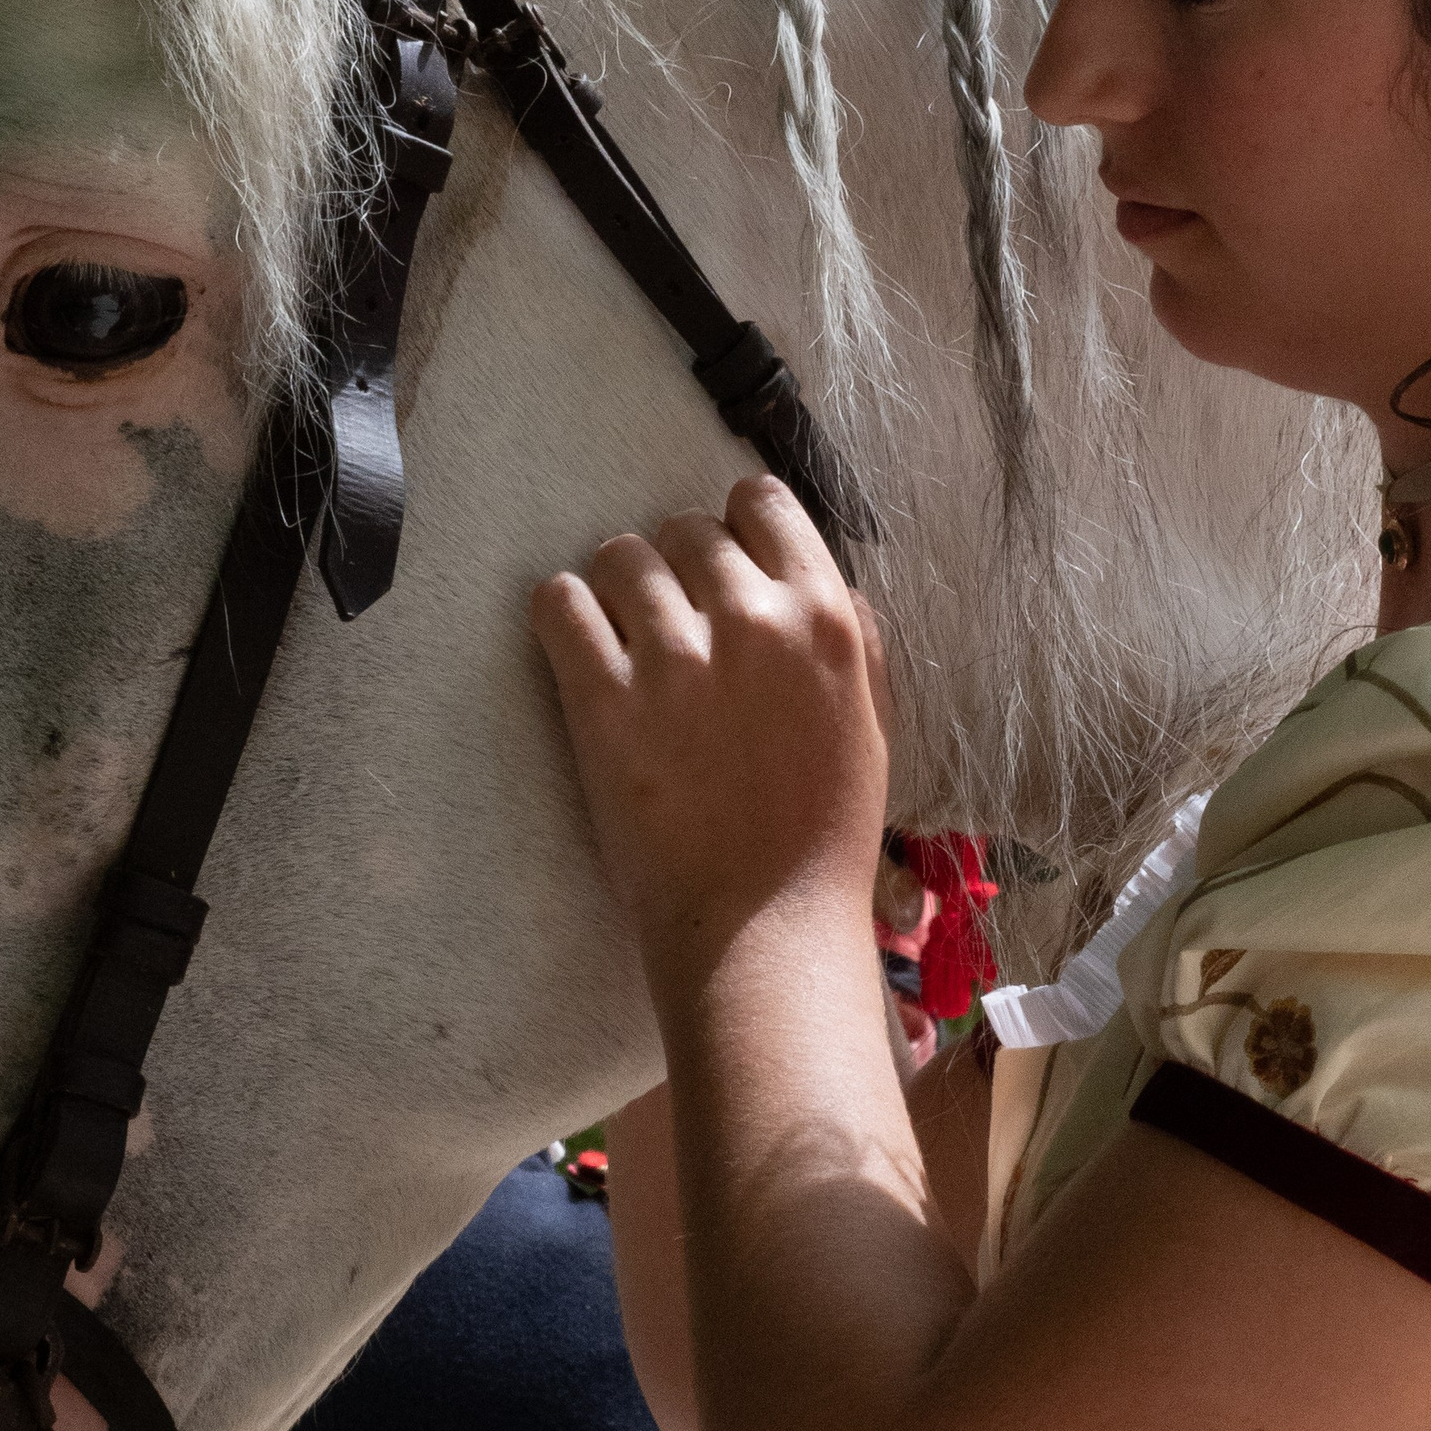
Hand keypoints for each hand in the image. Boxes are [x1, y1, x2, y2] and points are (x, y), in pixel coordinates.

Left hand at [531, 476, 890, 994]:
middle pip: (683, 530)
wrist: (765, 926)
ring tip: (622, 642)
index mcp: (824, 617)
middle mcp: (750, 620)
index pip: (760, 504)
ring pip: (616, 556)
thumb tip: (819, 579)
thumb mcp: (873, 720)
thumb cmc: (826, 833)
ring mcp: (673, 657)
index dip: (734, 529)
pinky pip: (558, 603)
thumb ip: (853, 636)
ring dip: (614, 589)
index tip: (720, 570)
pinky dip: (561, 614)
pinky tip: (576, 646)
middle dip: (672, 569)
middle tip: (670, 626)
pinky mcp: (603, 700)